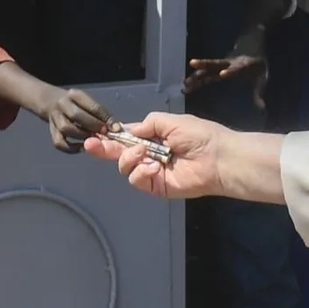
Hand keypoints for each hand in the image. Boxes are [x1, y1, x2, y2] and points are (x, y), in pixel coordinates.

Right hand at [39, 88, 113, 152]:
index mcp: (75, 95)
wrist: (49, 101)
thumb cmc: (75, 103)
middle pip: (77, 115)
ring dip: (82, 136)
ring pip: (66, 129)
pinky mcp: (51, 131)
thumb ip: (98, 113)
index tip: (116, 127)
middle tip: (105, 134)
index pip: (92, 106)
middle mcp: (63, 105)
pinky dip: (71, 148)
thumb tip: (115, 127)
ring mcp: (55, 118)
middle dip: (93, 126)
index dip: (105, 118)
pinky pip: (59, 142)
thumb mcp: (85, 100)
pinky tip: (82, 148)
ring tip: (94, 140)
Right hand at [84, 112, 229, 198]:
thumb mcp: (172, 121)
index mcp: (153, 136)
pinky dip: (140, 172)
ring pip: (125, 167)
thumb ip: (149, 123)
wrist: (218, 158)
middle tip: (90, 144)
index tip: (96, 133)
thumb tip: (130, 130)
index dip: (111, 135)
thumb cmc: (199, 136)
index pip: (127, 136)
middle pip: (120, 153)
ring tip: (144, 153)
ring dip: (129, 158)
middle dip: (104, 148)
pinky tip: (152, 166)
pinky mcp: (156, 186)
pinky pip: (137, 180)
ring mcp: (151, 171)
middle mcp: (149, 153)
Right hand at [185, 28, 267, 109]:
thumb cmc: (257, 64)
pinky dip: (196, 79)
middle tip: (192, 65)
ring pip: (207, 68)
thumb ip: (260, 92)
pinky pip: (205, 73)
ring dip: (196, 75)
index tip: (222, 74)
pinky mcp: (216, 67)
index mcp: (243, 64)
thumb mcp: (262, 77)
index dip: (230, 70)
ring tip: (185, 84)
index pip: (236, 67)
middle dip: (204, 64)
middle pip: (216, 63)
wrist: (251, 44)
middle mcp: (229, 62)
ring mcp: (221, 64)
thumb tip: (262, 108)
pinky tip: (186, 87)